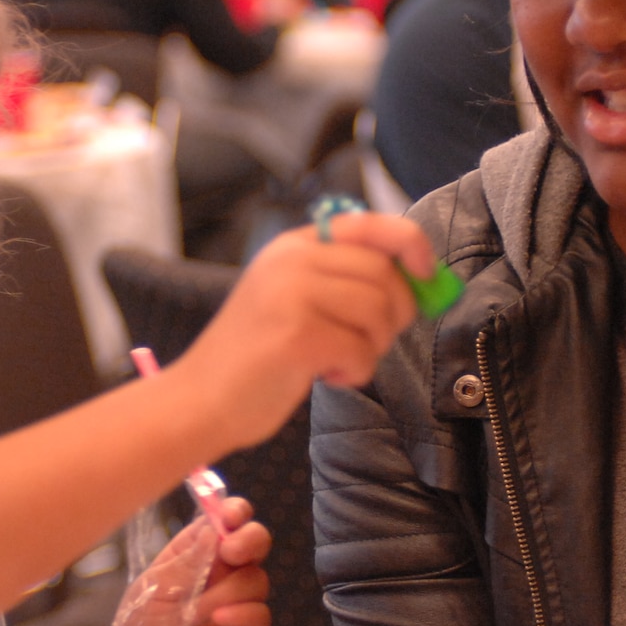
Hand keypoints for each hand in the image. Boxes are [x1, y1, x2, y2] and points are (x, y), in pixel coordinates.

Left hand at [107, 497, 271, 625]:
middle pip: (256, 541)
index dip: (235, 512)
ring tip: (193, 614)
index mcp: (197, 553)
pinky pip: (260, 613)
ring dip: (225, 592)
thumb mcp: (155, 586)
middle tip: (230, 552)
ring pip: (257, 578)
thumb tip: (215, 529)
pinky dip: (240, 613)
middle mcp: (222, 573)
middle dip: (249, 539)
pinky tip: (217, 622)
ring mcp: (237, 602)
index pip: (226, 521)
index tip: (232, 515)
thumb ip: (188, 559)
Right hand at [171, 213, 433, 455]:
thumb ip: (344, 280)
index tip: (425, 272)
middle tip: (365, 342)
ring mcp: (291, 294)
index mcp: (293, 245)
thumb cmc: (256, 357)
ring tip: (336, 360)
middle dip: (394, 314)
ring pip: (378, 311)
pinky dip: (355, 371)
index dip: (411, 244)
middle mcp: (291, 260)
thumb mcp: (293, 298)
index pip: (371, 225)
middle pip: (384, 274)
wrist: (199, 400)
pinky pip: (361, 350)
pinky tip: (325, 375)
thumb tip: (421, 277)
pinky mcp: (296, 335)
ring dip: (371, 347)